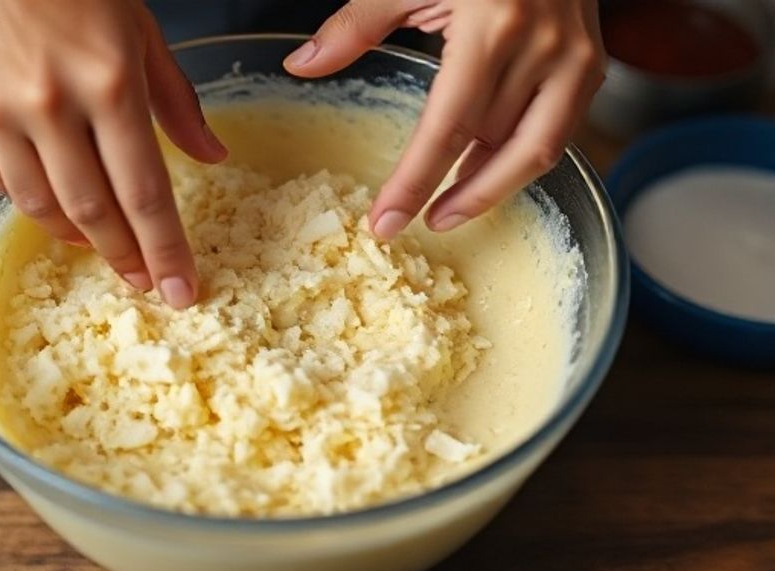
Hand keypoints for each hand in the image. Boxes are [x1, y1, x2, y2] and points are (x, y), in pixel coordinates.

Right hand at [0, 0, 226, 307]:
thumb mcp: (140, 31)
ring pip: (43, 208)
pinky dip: (34, 204)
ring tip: (105, 245)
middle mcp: (49, 105)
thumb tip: (212, 158)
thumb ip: (176, 101)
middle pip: (94, 212)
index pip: (144, 191)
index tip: (181, 291)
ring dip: (80, 237)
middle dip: (126, 257)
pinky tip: (58, 208)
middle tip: (145, 281)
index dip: (166, 250)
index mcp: (108, 82)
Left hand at [284, 0, 604, 237]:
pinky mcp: (591, 67)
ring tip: (448, 209)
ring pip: (532, 152)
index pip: (448, 127)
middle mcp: (542, 47)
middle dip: (452, 194)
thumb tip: (301, 65)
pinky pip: (557, 133)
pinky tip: (484, 171)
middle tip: (415, 222)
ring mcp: (575, 59)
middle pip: (491, 147)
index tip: (387, 222)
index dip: (415, 183)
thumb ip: (356, 24)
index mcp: (492, 26)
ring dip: (488, 185)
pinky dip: (518, 159)